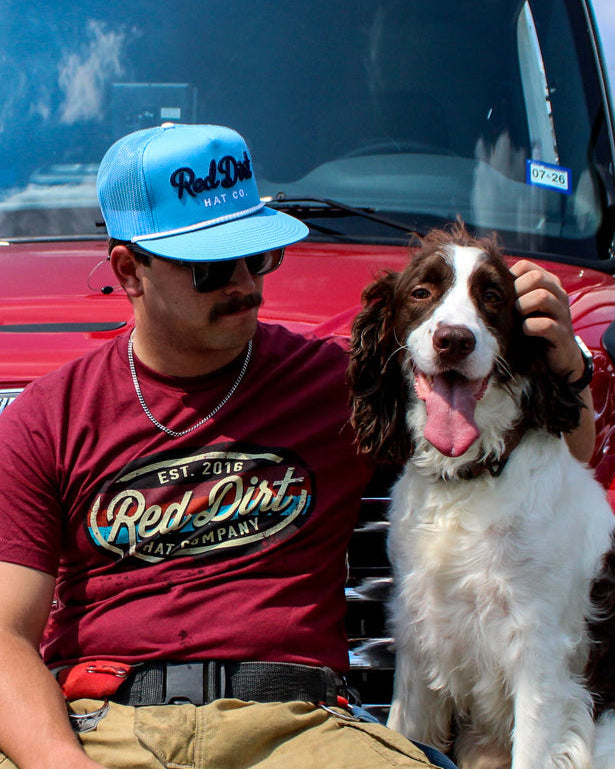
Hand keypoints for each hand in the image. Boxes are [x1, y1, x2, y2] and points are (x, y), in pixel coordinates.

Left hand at [510, 259, 583, 381]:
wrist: (558, 356)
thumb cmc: (534, 327)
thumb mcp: (523, 307)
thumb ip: (512, 293)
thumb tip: (483, 283)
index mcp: (549, 283)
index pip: (525, 266)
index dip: (509, 278)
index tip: (504, 296)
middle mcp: (558, 294)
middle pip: (535, 277)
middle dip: (516, 292)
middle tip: (511, 308)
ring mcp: (562, 313)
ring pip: (541, 297)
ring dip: (523, 307)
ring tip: (517, 319)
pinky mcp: (562, 334)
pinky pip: (545, 324)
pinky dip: (530, 327)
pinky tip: (525, 332)